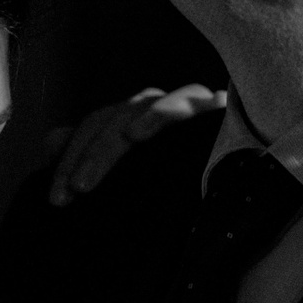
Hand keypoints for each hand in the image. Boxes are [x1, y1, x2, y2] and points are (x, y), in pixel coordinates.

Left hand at [47, 86, 226, 205]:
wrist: (250, 183)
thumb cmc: (185, 179)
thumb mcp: (133, 177)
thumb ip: (90, 155)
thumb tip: (51, 141)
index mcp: (132, 119)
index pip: (92, 128)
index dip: (68, 160)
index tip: (56, 201)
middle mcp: (154, 106)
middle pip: (107, 120)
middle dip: (82, 159)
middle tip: (69, 195)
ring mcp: (182, 102)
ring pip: (135, 111)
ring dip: (107, 147)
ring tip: (85, 182)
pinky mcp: (212, 105)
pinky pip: (182, 103)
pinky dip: (157, 115)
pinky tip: (138, 133)